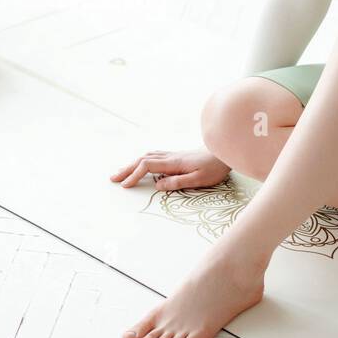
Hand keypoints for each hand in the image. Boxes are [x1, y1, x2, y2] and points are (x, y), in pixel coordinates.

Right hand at [109, 148, 231, 190]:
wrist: (224, 152)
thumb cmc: (214, 167)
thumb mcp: (198, 179)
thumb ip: (178, 182)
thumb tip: (157, 185)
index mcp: (173, 163)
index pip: (147, 166)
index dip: (134, 175)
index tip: (125, 185)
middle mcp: (170, 156)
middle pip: (142, 159)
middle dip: (127, 169)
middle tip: (113, 178)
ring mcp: (172, 155)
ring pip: (147, 156)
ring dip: (132, 164)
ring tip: (122, 172)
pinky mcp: (176, 156)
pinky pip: (153, 155)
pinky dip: (142, 160)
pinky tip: (141, 164)